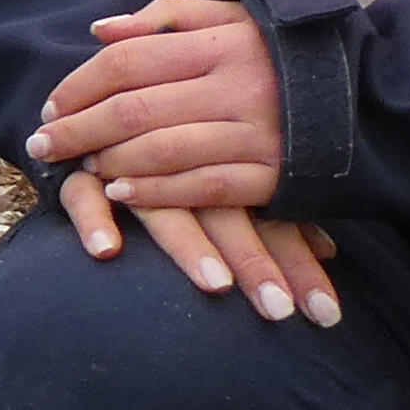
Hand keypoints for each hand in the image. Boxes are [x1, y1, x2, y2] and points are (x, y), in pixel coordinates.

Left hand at [34, 0, 333, 320]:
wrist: (380, 98)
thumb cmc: (291, 55)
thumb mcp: (237, 19)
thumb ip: (168, 20)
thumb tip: (98, 30)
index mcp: (222, 41)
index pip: (128, 60)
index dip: (79, 85)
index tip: (48, 107)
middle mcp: (236, 84)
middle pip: (134, 108)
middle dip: (77, 130)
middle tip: (42, 147)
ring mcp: (257, 131)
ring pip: (162, 149)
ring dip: (111, 162)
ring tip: (83, 168)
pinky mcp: (276, 174)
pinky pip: (204, 187)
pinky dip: (156, 192)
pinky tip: (121, 194)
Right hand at [53, 169, 344, 323]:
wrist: (95, 95)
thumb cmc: (171, 140)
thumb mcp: (222, 166)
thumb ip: (272, 203)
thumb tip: (331, 249)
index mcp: (223, 159)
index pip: (270, 213)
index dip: (297, 261)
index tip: (326, 314)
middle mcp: (181, 162)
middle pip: (226, 214)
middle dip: (257, 263)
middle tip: (281, 312)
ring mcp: (128, 165)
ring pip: (163, 207)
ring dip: (189, 245)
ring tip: (216, 284)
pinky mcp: (77, 172)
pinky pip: (82, 197)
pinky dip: (93, 220)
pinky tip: (107, 252)